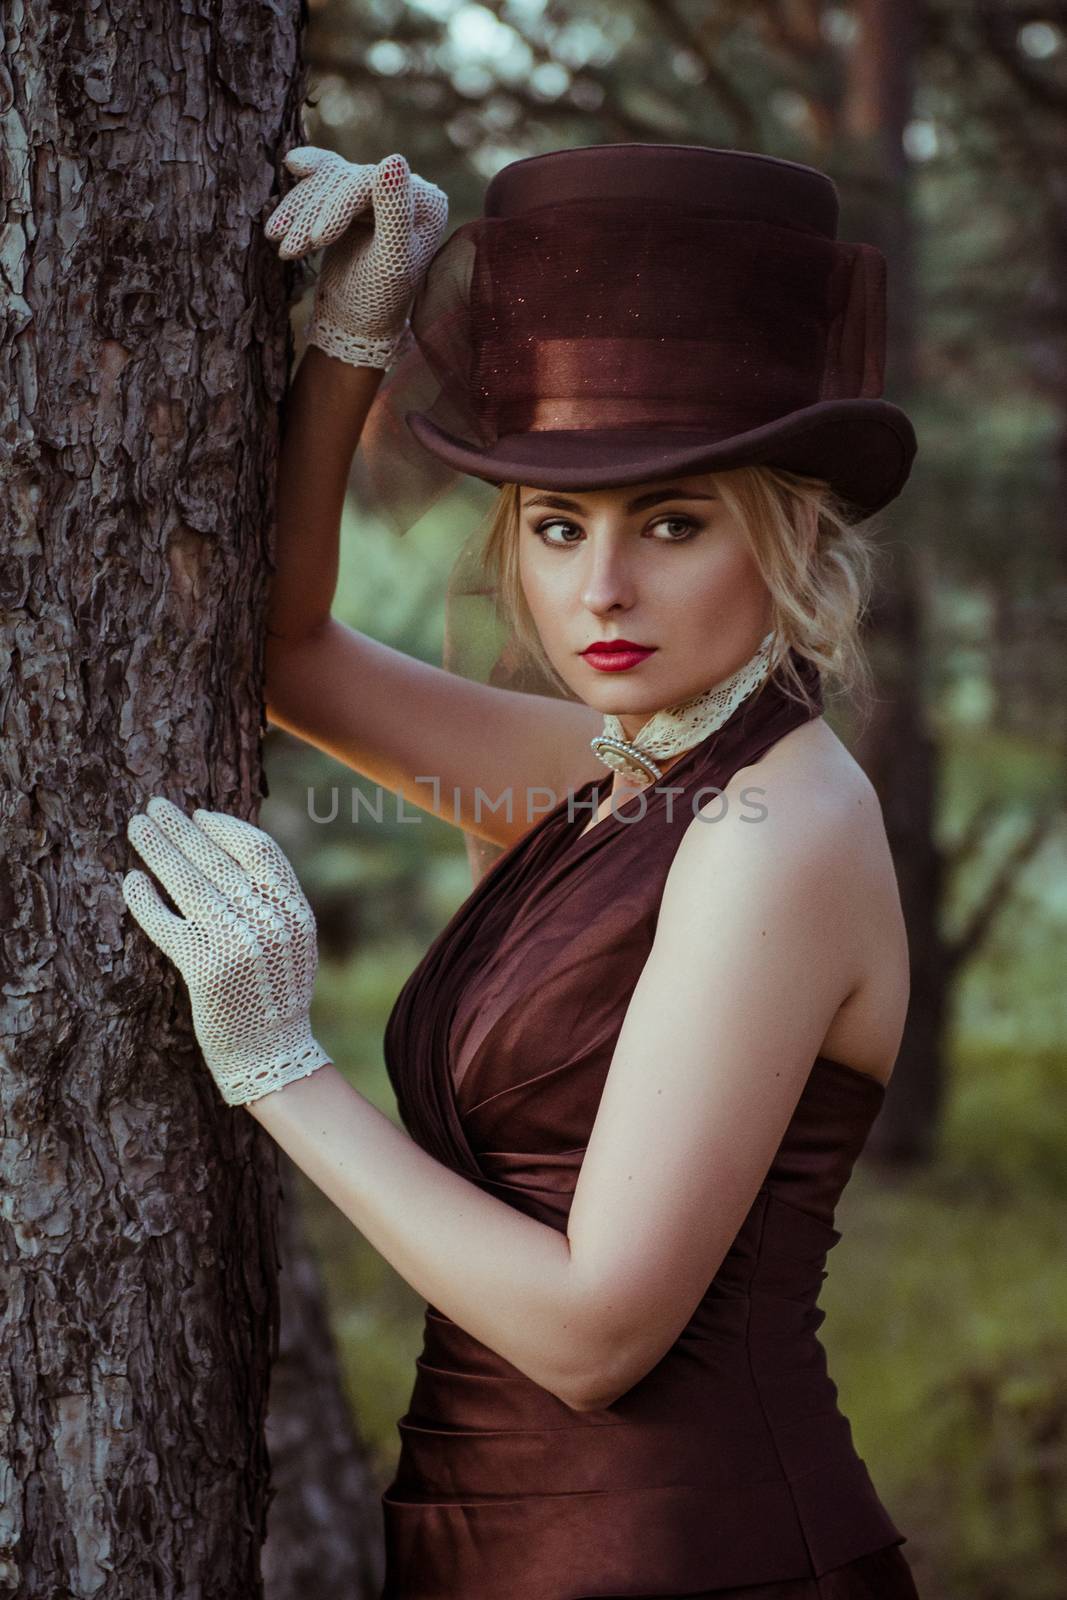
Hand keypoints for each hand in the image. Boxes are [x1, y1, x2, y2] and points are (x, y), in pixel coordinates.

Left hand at [122, 797, 331, 1106]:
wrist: (272, 1054)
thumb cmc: (275, 994)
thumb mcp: (293, 942)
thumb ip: (272, 901)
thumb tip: (228, 852)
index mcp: (294, 911)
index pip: (260, 851)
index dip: (226, 828)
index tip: (199, 815)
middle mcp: (268, 922)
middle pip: (217, 859)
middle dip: (181, 829)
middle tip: (155, 806)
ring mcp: (236, 944)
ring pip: (188, 882)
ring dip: (157, 849)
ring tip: (137, 828)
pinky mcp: (203, 969)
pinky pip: (165, 923)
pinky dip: (145, 899)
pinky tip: (132, 881)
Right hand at [264, 147, 448, 369]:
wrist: (359, 320)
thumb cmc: (381, 299)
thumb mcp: (390, 261)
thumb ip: (394, 213)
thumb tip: (393, 158)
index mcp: (426, 203)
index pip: (376, 184)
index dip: (341, 205)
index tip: (318, 240)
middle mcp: (406, 188)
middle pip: (349, 181)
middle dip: (314, 213)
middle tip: (287, 249)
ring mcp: (377, 190)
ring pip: (330, 181)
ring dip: (299, 209)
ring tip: (277, 240)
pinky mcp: (353, 196)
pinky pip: (323, 181)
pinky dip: (301, 193)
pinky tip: (288, 167)